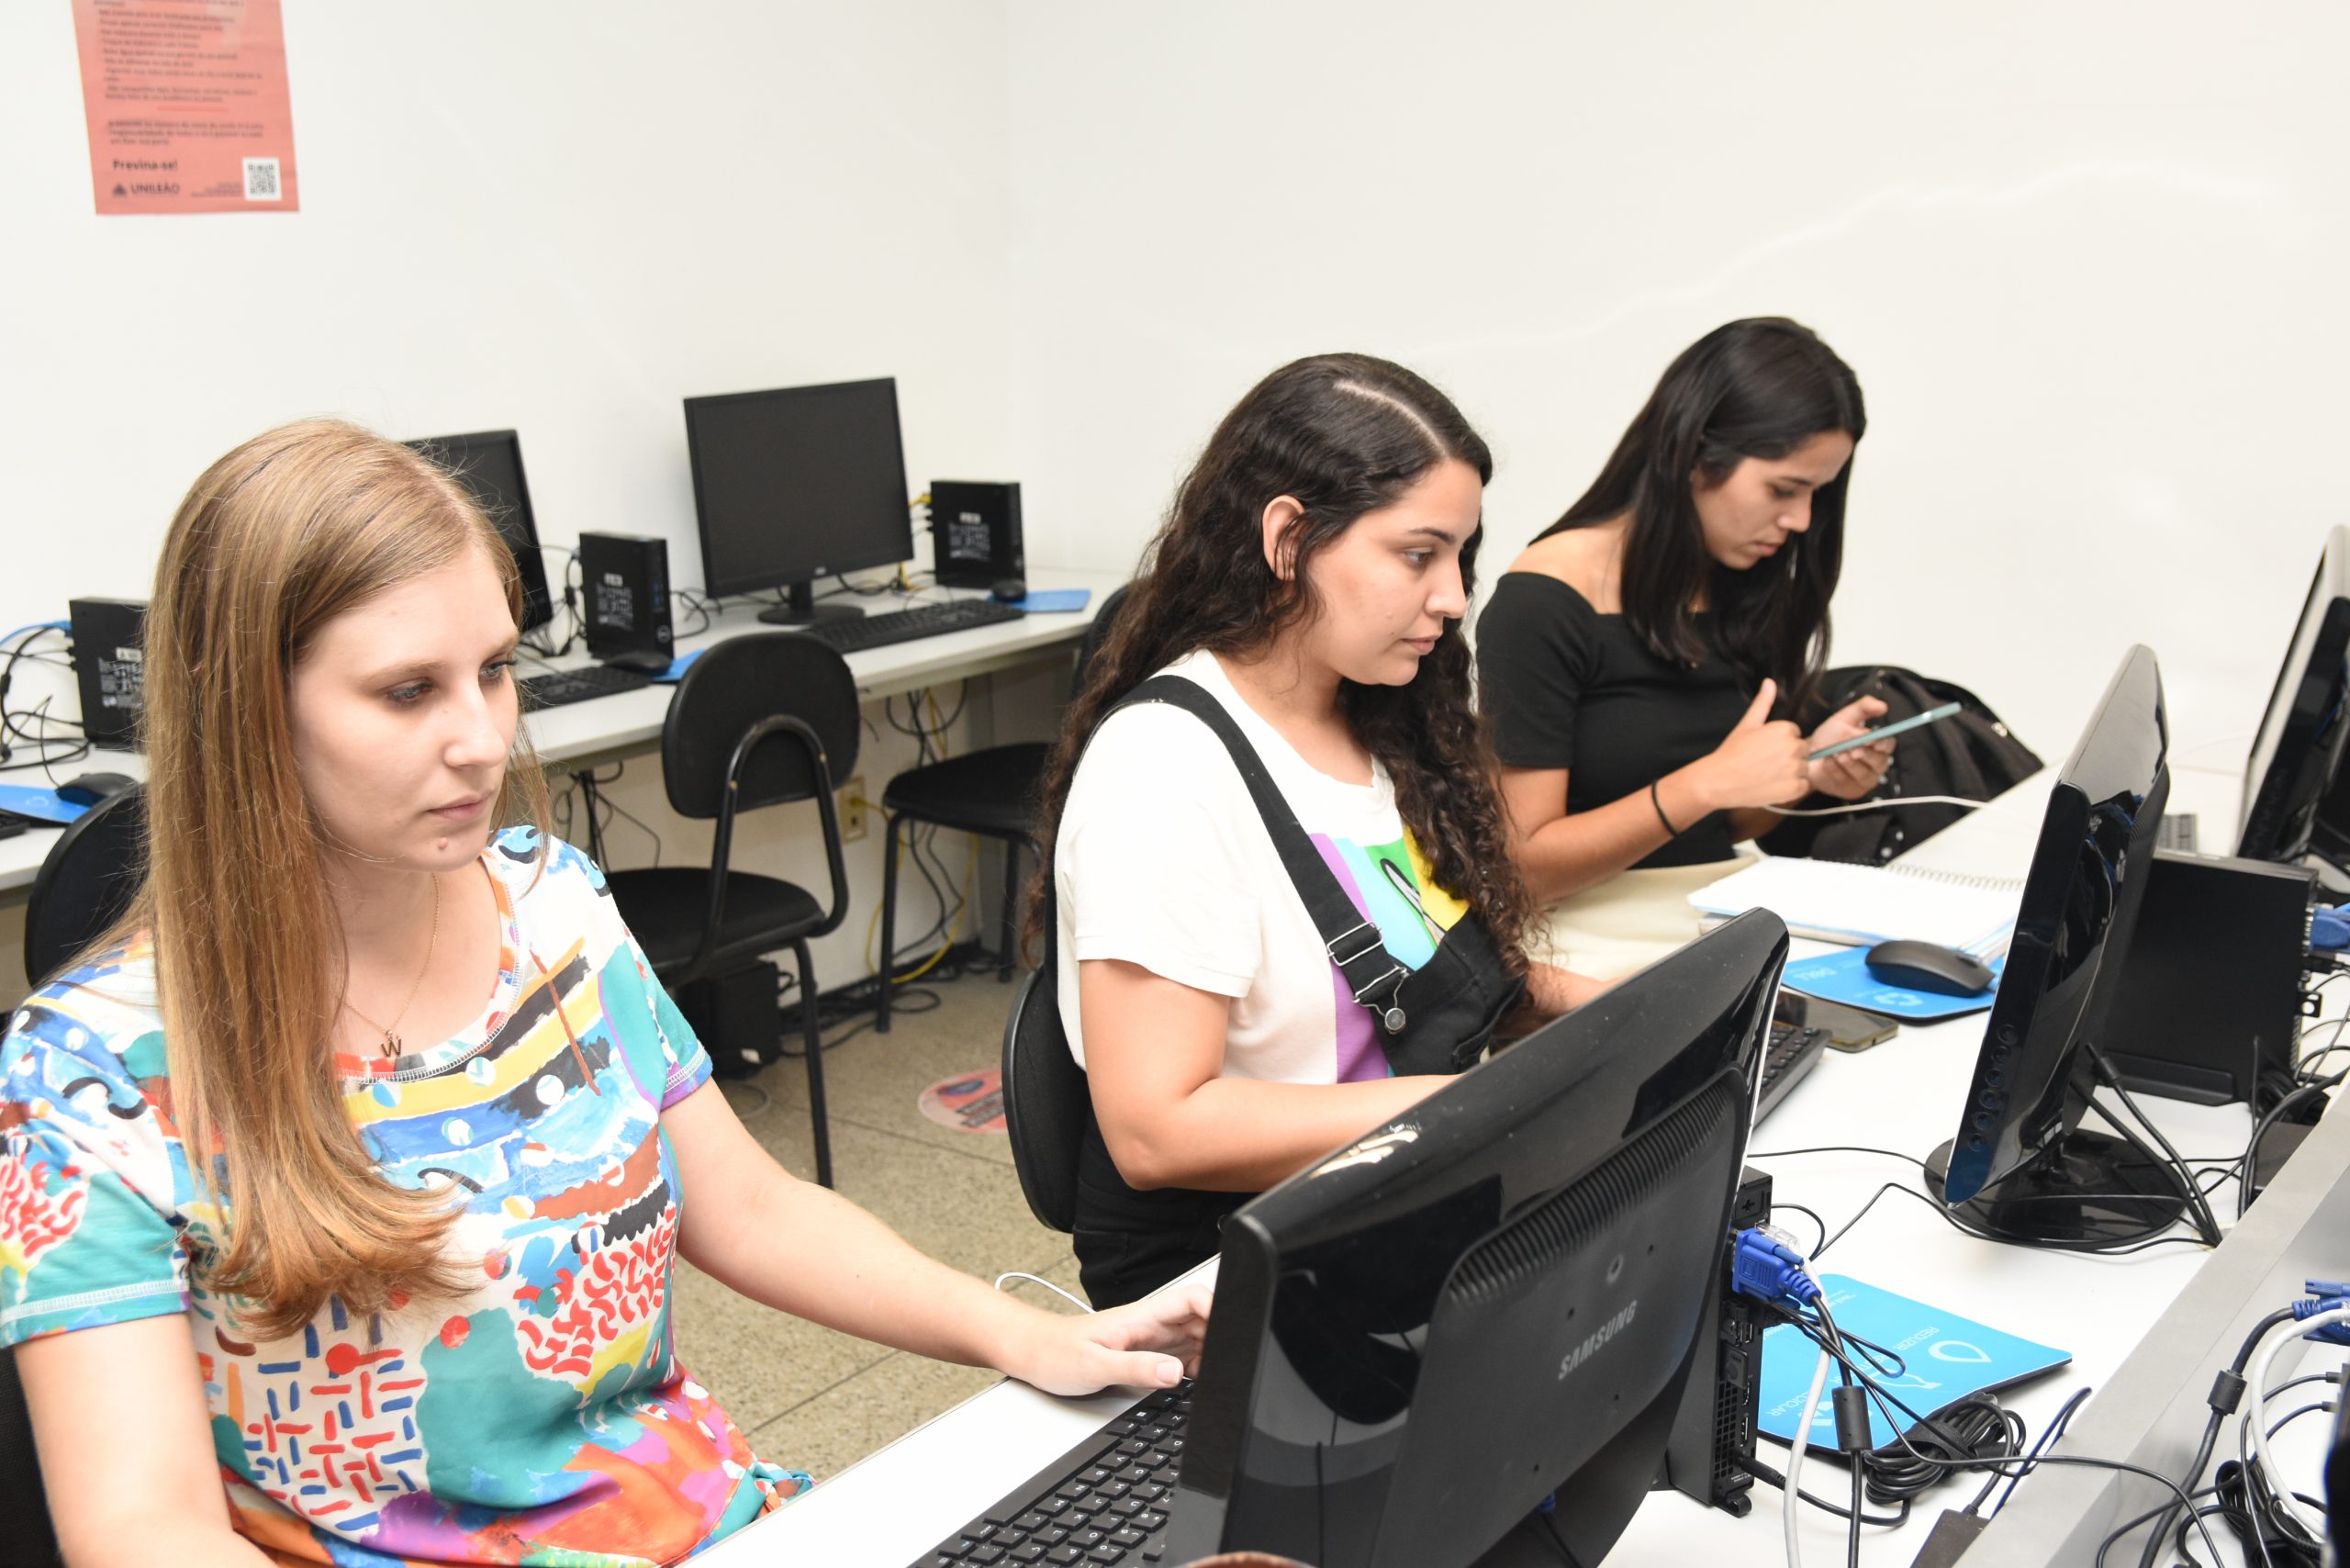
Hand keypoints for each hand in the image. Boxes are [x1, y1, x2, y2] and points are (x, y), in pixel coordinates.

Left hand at [1001, 1282, 1212, 1396]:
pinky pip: (1184, 1360)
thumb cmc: (1054, 1353)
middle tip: (1227, 1369)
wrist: (1030, 1353)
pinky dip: (1198, 1372)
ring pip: (1198, 1341)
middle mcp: (1153, 1325)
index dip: (1219, 1309)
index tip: (1233, 1333)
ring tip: (1214, 1381)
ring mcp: (1153, 1341)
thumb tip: (1176, 1373)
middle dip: (1222, 1339)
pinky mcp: (1148, 1357)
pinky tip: (1196, 1387)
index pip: (1194, 1299)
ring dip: (1212, 1357)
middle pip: (1204, 1321)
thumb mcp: (1094, 1365)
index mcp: (1144, 1316)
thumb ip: (1136, 1368)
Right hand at [1693, 679, 1811, 810]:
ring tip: (1769, 776)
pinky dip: (1792, 787)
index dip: (1780, 742)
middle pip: (1803, 751)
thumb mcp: (1747, 724)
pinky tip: (1774, 786)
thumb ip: (1763, 703)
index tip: (1765, 750)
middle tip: (1766, 764)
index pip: (1795, 734)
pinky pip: (1803, 785)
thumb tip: (1770, 681)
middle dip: (1789, 756)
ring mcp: (1795, 769)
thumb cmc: (1732, 751)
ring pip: (1804, 769)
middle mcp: (1794, 748)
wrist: (1719, 780)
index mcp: (1785, 729)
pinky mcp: (1794, 789)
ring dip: (1792, 773)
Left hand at [1804, 696, 1892, 800]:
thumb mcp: (1845, 717)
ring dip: (1849, 764)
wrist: (1808, 755)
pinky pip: (1847, 782)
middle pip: (1879, 762)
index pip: (1888, 745)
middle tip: (1852, 750)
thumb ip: (1864, 708)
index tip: (1872, 740)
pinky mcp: (1852, 791)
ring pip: (1864, 774)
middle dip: (1865, 755)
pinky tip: (1827, 762)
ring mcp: (1865, 780)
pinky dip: (1836, 771)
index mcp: (1878, 745)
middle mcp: (1876, 764)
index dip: (1882, 743)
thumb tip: (1883, 706)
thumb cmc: (1830, 736)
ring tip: (1836, 754)